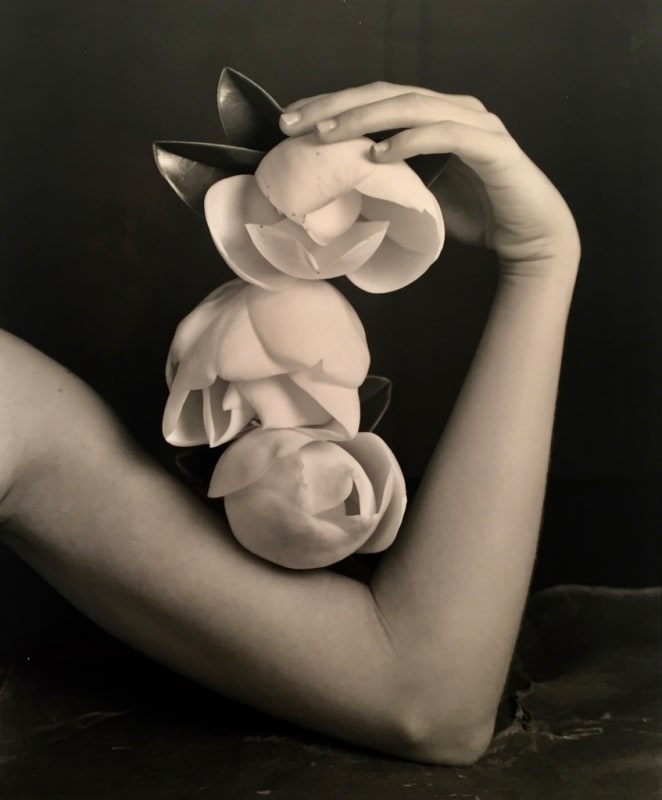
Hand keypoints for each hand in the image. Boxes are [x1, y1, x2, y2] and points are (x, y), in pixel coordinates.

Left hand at [279, 82, 579, 276]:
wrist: (531, 236)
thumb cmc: (478, 215)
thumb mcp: (422, 195)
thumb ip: (393, 180)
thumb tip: (347, 186)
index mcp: (434, 116)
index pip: (376, 100)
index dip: (333, 106)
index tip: (292, 123)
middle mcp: (453, 108)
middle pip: (386, 94)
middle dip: (336, 105)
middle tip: (294, 122)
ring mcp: (474, 122)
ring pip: (411, 106)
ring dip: (365, 118)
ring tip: (327, 134)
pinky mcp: (492, 145)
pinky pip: (446, 134)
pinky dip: (411, 141)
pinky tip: (380, 152)